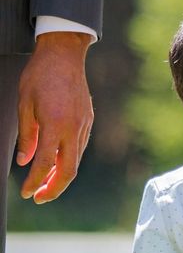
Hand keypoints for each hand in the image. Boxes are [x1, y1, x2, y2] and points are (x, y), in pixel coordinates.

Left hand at [17, 32, 92, 203]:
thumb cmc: (41, 75)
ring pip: (76, 160)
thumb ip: (27, 136)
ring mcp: (84, 124)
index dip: (35, 182)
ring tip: (45, 182)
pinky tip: (58, 160)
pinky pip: (80, 146)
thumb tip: (25, 160)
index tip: (26, 193)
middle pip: (69, 170)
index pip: (46, 164)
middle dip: (54, 188)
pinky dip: (69, 159)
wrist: (65, 54)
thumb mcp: (24, 105)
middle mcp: (74, 128)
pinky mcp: (88, 119)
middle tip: (39, 197)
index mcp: (56, 125)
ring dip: (61, 175)